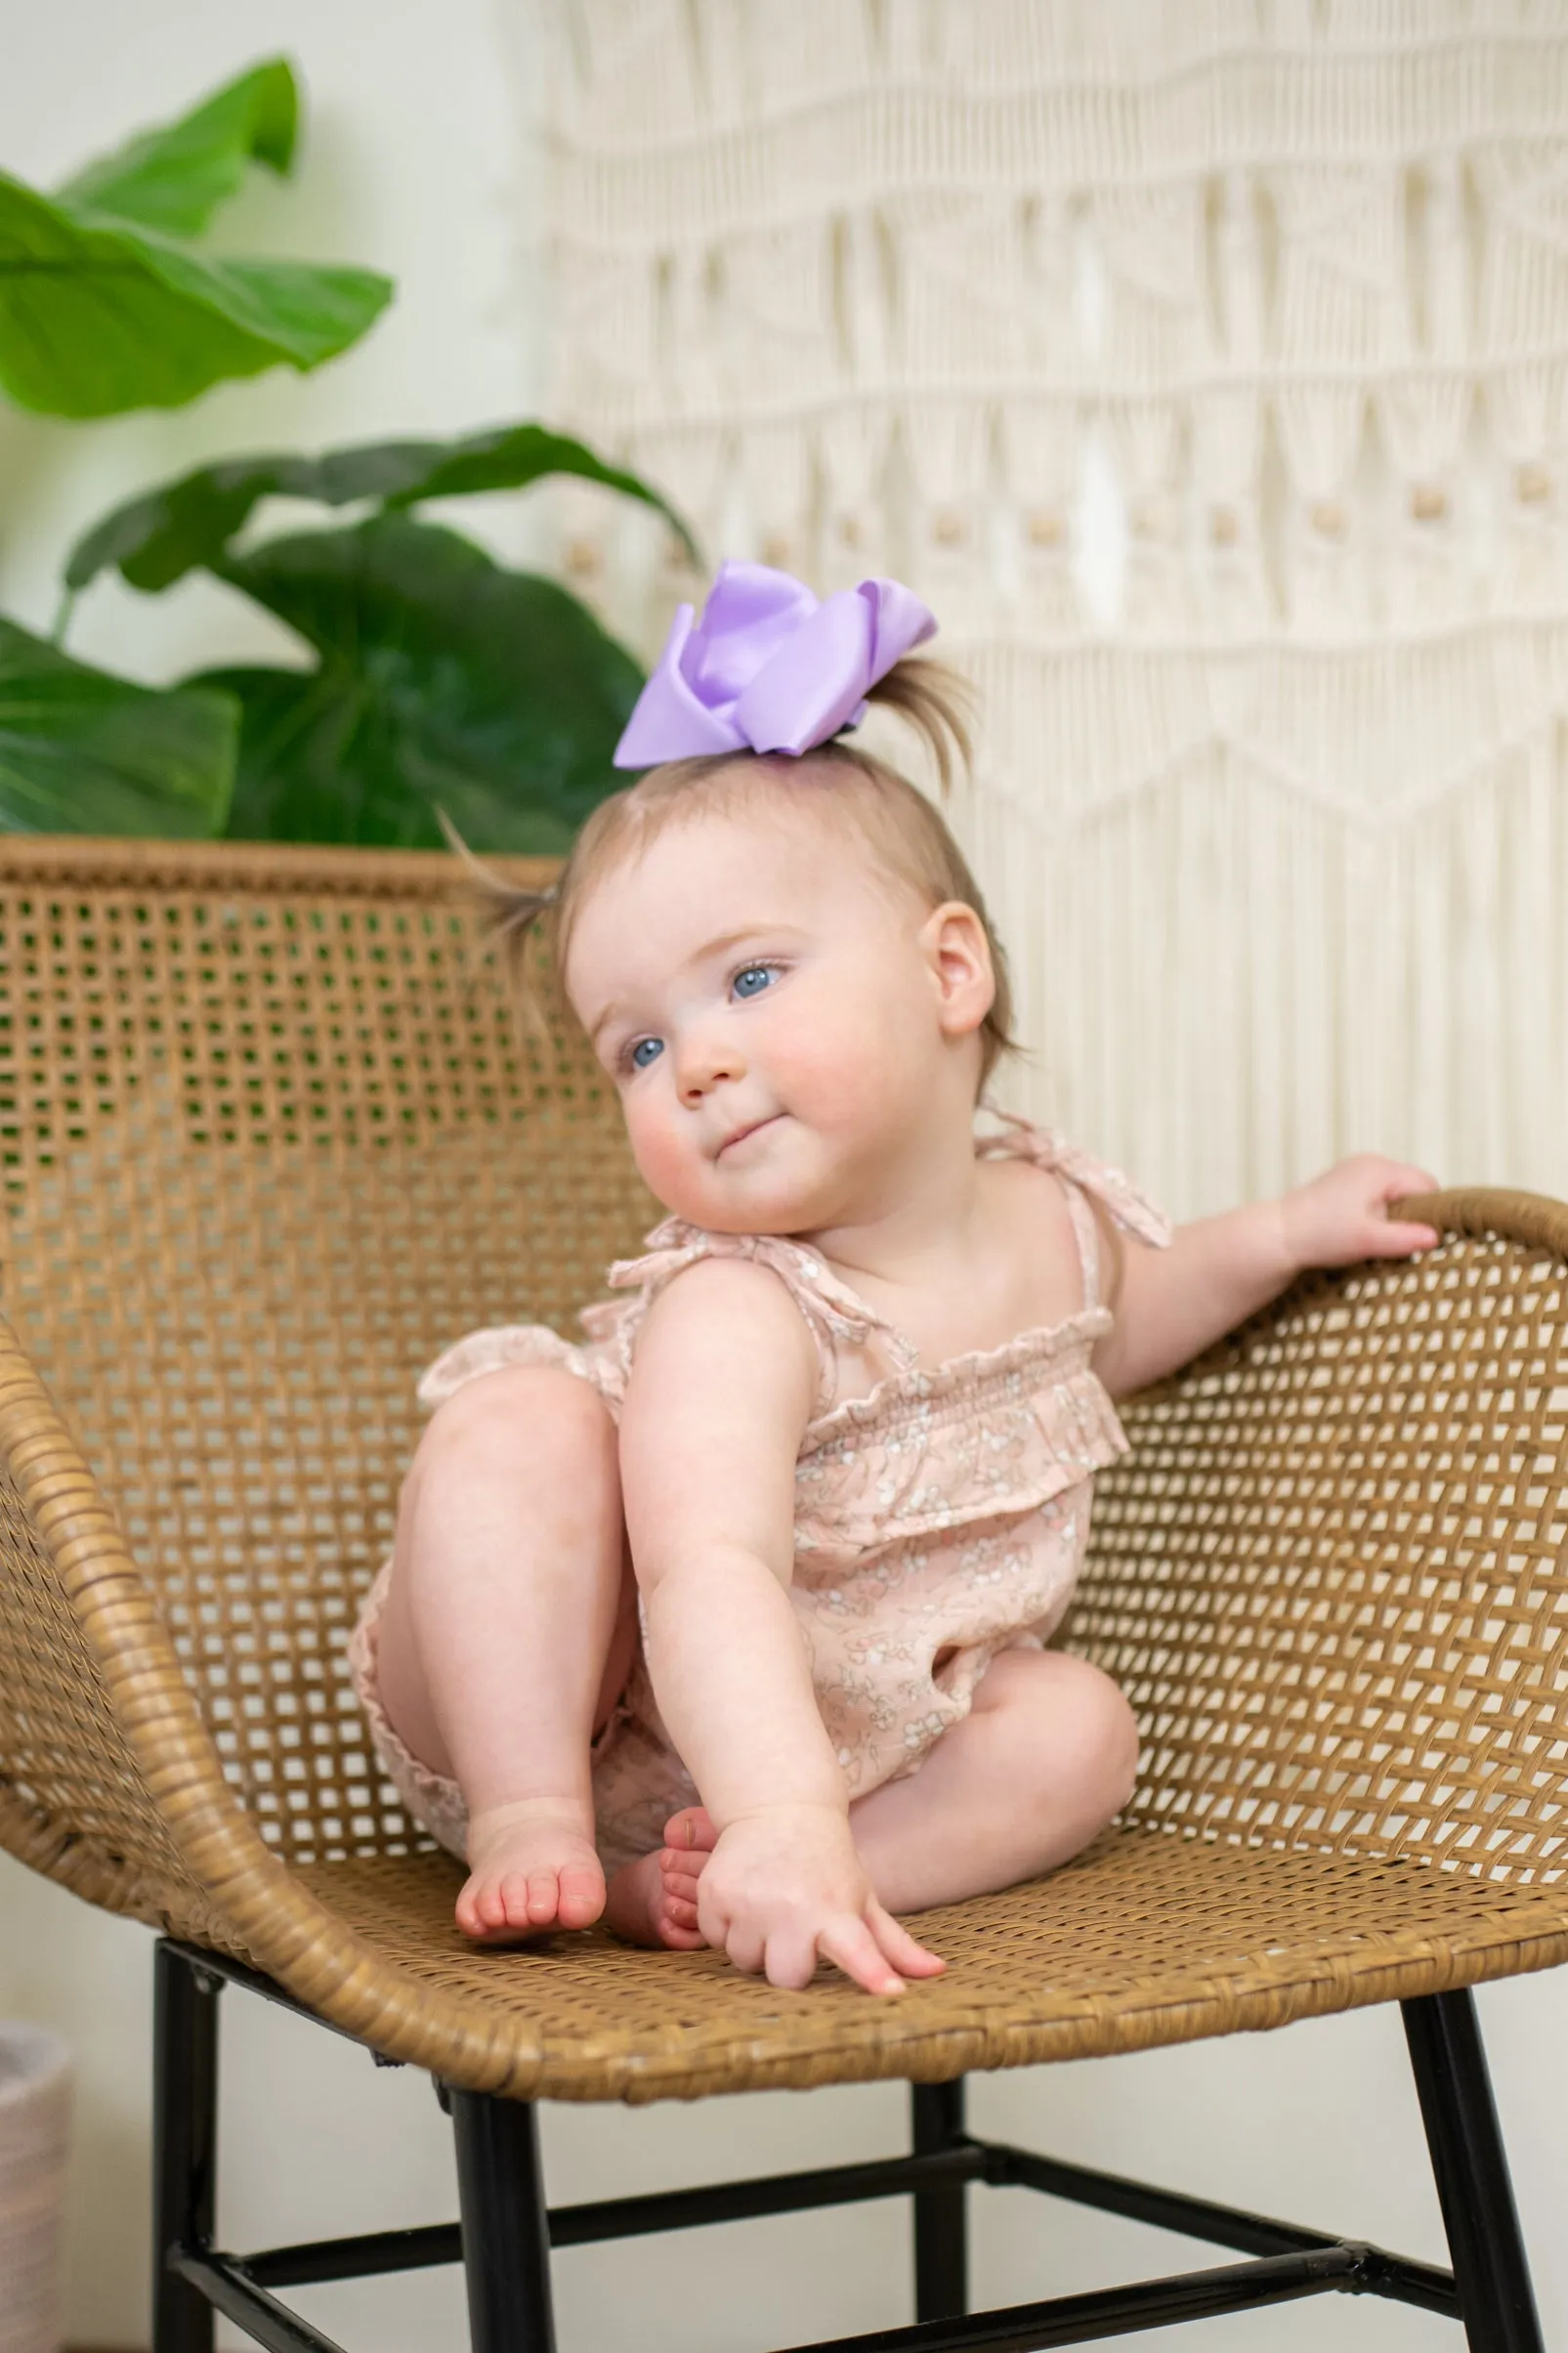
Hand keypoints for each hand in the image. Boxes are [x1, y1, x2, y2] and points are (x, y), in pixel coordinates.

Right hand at [696, 1803, 945, 1995]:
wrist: (779, 1807)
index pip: (859, 1950)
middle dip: (789, 1964)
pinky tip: (745, 1897)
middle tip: (796, 1930)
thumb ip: (893, 1943)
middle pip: (786, 1979)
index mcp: (836, 1909)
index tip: (891, 1993)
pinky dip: (727, 1926)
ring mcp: (749, 1900)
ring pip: (745, 1962)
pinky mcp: (715, 1893)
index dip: (872, 1974)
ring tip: (769, 1908)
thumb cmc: (827, 1862)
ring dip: (755, 1945)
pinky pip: (715, 1939)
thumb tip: (937, 1973)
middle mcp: (792, 1906)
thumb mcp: (862, 1896)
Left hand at [1278, 1154, 1440, 1271]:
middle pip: (1412, 1187)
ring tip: (1375, 1237)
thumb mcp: (1367, 1241)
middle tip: (1395, 1240)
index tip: (1420, 1237)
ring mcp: (1356, 1170)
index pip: (1428, 1185)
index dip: (1430, 1212)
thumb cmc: (1321, 1236)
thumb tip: (1436, 1237)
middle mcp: (1369, 1162)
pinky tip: (1362, 1231)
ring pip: (1395, 1192)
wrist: (1278, 1235)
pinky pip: (1377, 1194)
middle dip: (1411, 1214)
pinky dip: (1377, 1212)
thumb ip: (1403, 1238)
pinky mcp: (1345, 1182)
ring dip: (1393, 1215)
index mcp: (1380, 1170)